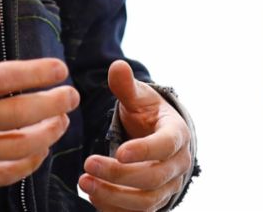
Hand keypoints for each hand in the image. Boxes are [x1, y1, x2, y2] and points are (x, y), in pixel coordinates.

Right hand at [0, 11, 79, 201]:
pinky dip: (29, 163)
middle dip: (53, 103)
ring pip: (16, 147)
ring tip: (60, 121)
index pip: (1, 78)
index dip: (36, 73)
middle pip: (17, 114)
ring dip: (47, 134)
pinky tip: (40, 149)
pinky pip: (4, 174)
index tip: (59, 69)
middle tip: (71, 96)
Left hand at [80, 60, 192, 211]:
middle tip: (88, 163)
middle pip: (153, 177)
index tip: (119, 151)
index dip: (144, 150)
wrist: (158, 139)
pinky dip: (114, 209)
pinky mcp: (154, 203)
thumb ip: (126, 86)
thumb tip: (117, 66)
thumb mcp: (139, 98)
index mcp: (177, 134)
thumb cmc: (148, 115)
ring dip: (114, 196)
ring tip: (84, 182)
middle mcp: (177, 165)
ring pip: (146, 201)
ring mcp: (167, 187)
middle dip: (119, 174)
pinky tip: (93, 196)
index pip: (166, 146)